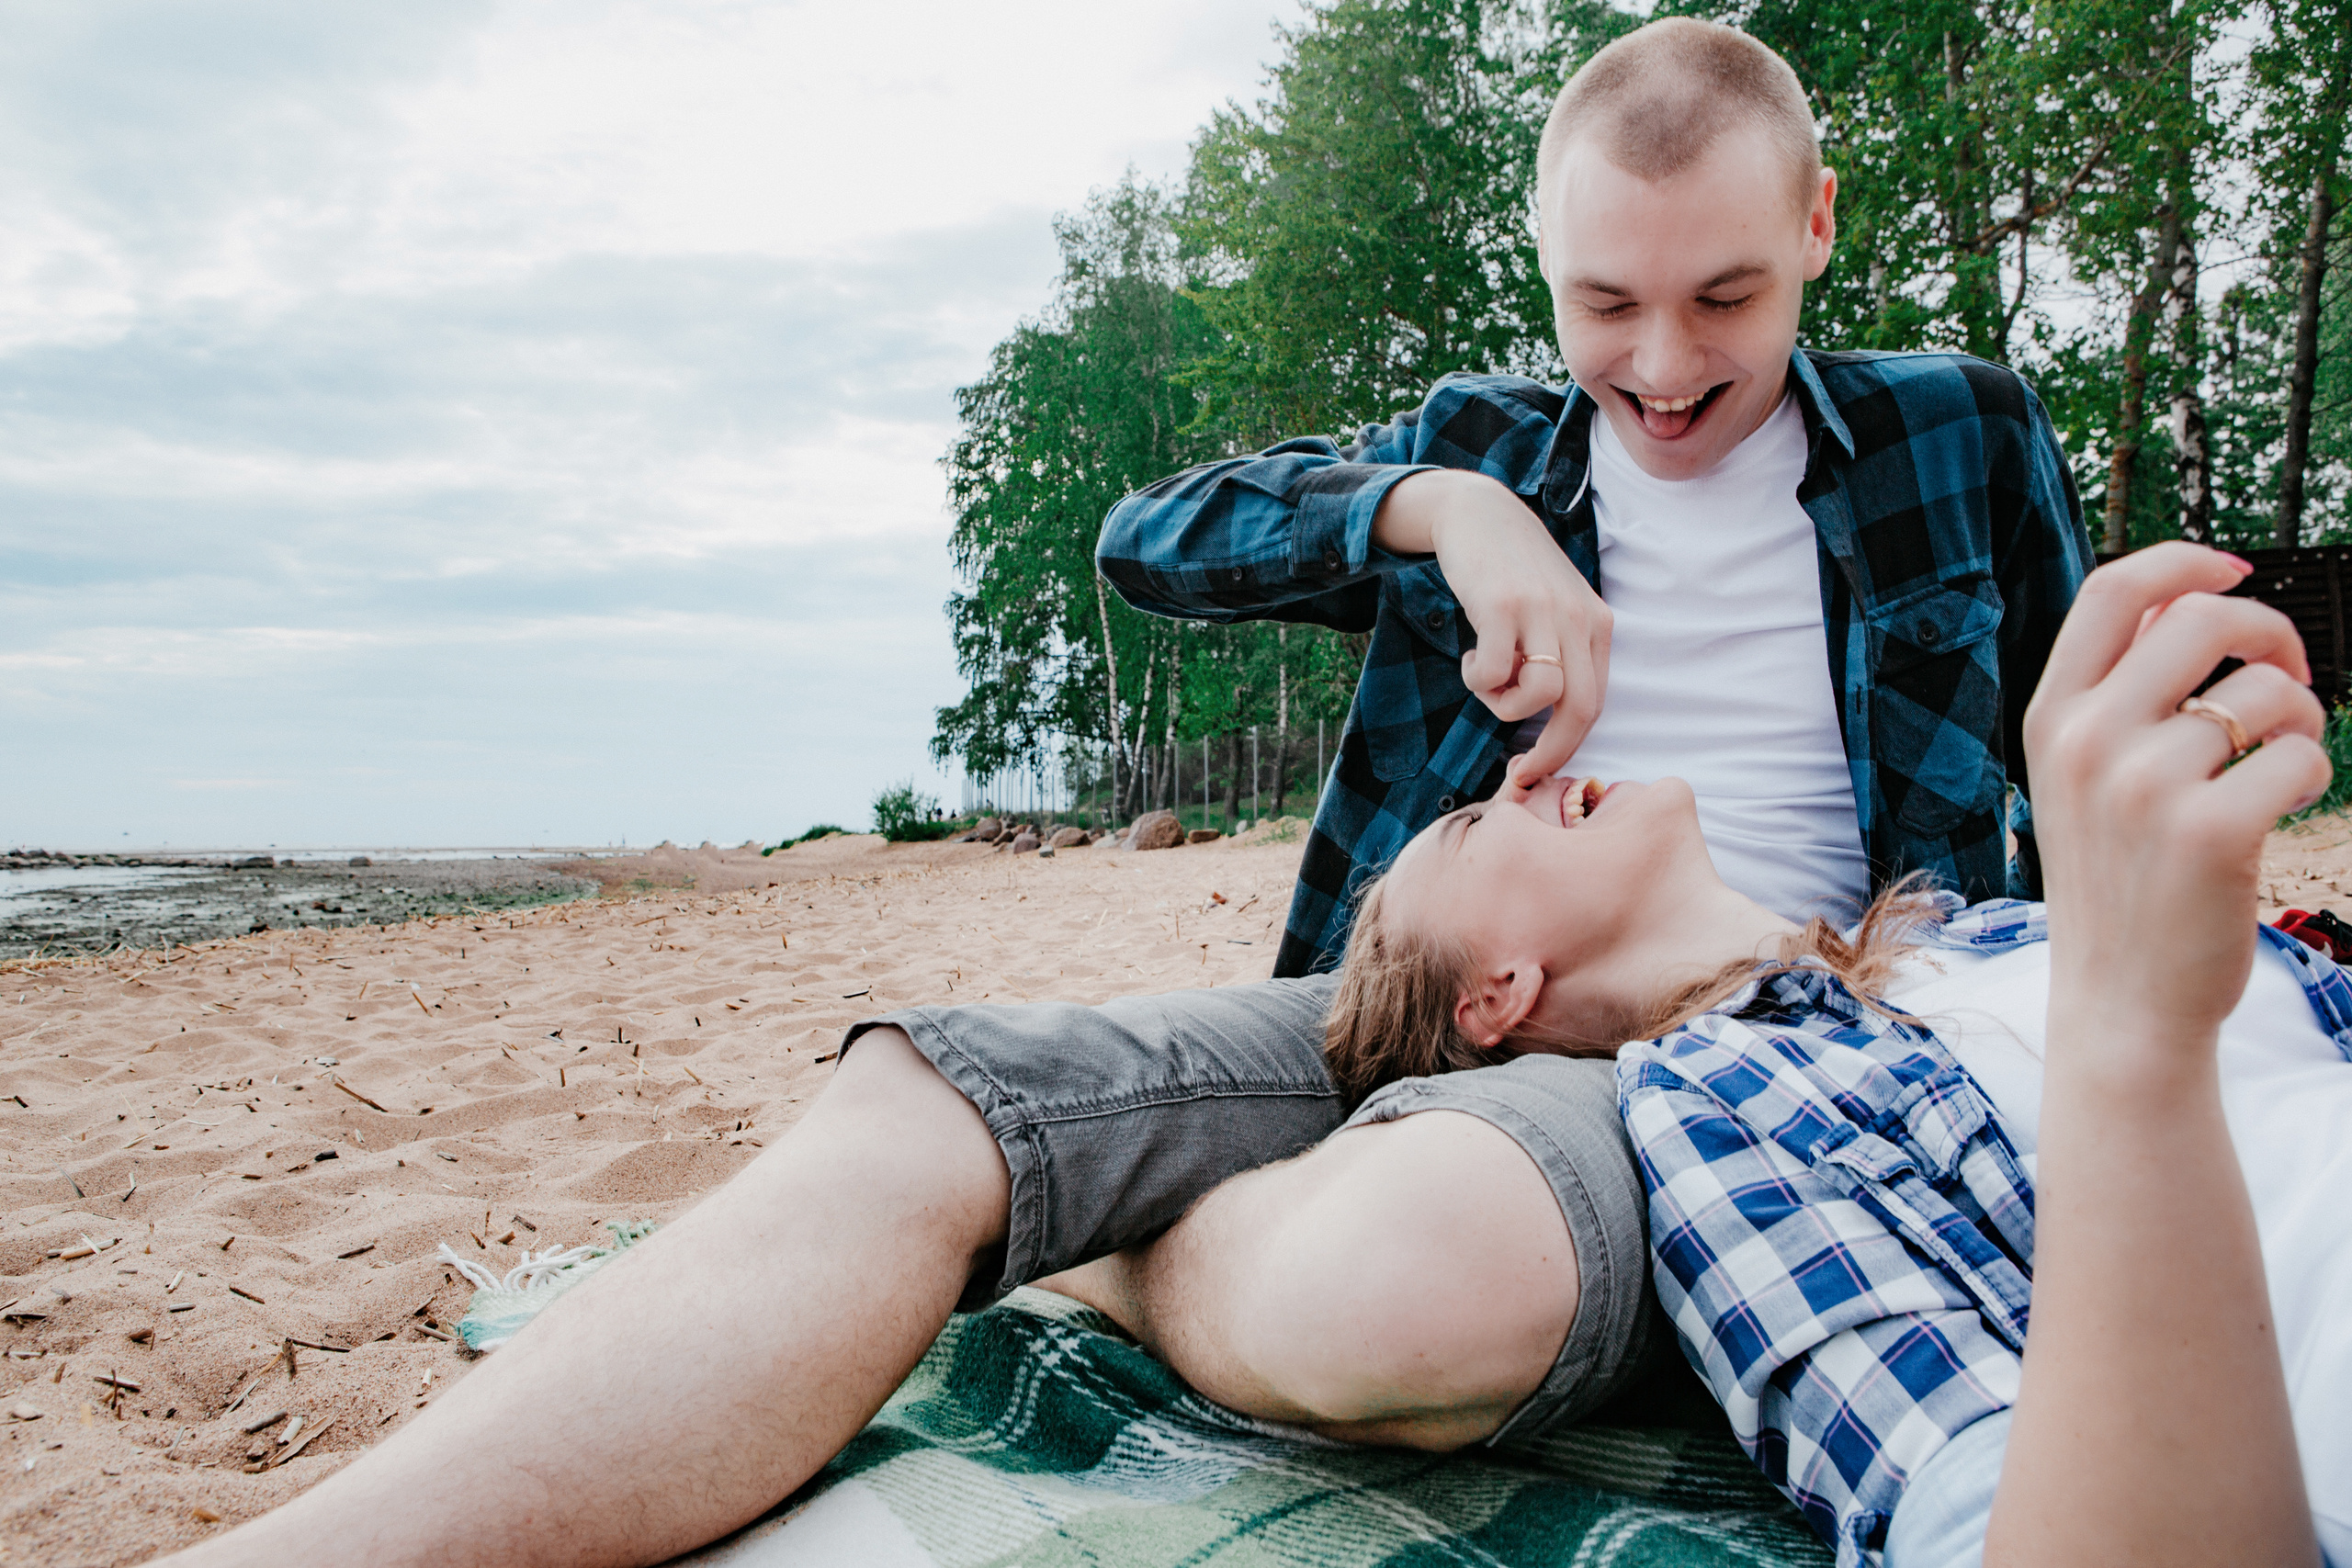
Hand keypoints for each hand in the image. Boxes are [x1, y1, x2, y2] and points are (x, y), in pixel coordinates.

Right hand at [1372, 470, 1609, 783]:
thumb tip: (1550, 717)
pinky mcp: (1503, 605)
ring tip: (1487, 680)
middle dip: (1550, 752)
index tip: (1539, 768)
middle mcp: (1577, 618)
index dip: (1569, 747)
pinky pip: (1497, 672)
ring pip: (1542, 694)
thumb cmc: (1513, 570)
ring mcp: (1542, 611)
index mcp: (1596, 624)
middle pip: (1579, 709)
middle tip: (1521, 770)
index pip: (1596, 704)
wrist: (1479, 512)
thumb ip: (1562, 651)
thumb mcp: (1554, 608)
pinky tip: (1474, 657)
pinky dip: (1480, 680)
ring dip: (1505, 706)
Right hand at [2024, 542, 2331, 1051]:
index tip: (2235, 568)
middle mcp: (2088, 740)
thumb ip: (2117, 695)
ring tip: (2281, 765)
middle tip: (2286, 672)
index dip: (2185, 560)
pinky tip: (2282, 809)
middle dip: (2268, 630)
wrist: (2120, 1000)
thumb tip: (2191, 596)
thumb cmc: (2120, 882)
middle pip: (2201, 616)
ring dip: (2301, 720)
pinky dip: (2312, 777)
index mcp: (2052, 717)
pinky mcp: (2208, 830)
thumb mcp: (2083, 779)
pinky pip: (2301, 756)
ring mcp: (2143, 785)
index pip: (2113, 590)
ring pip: (2266, 693)